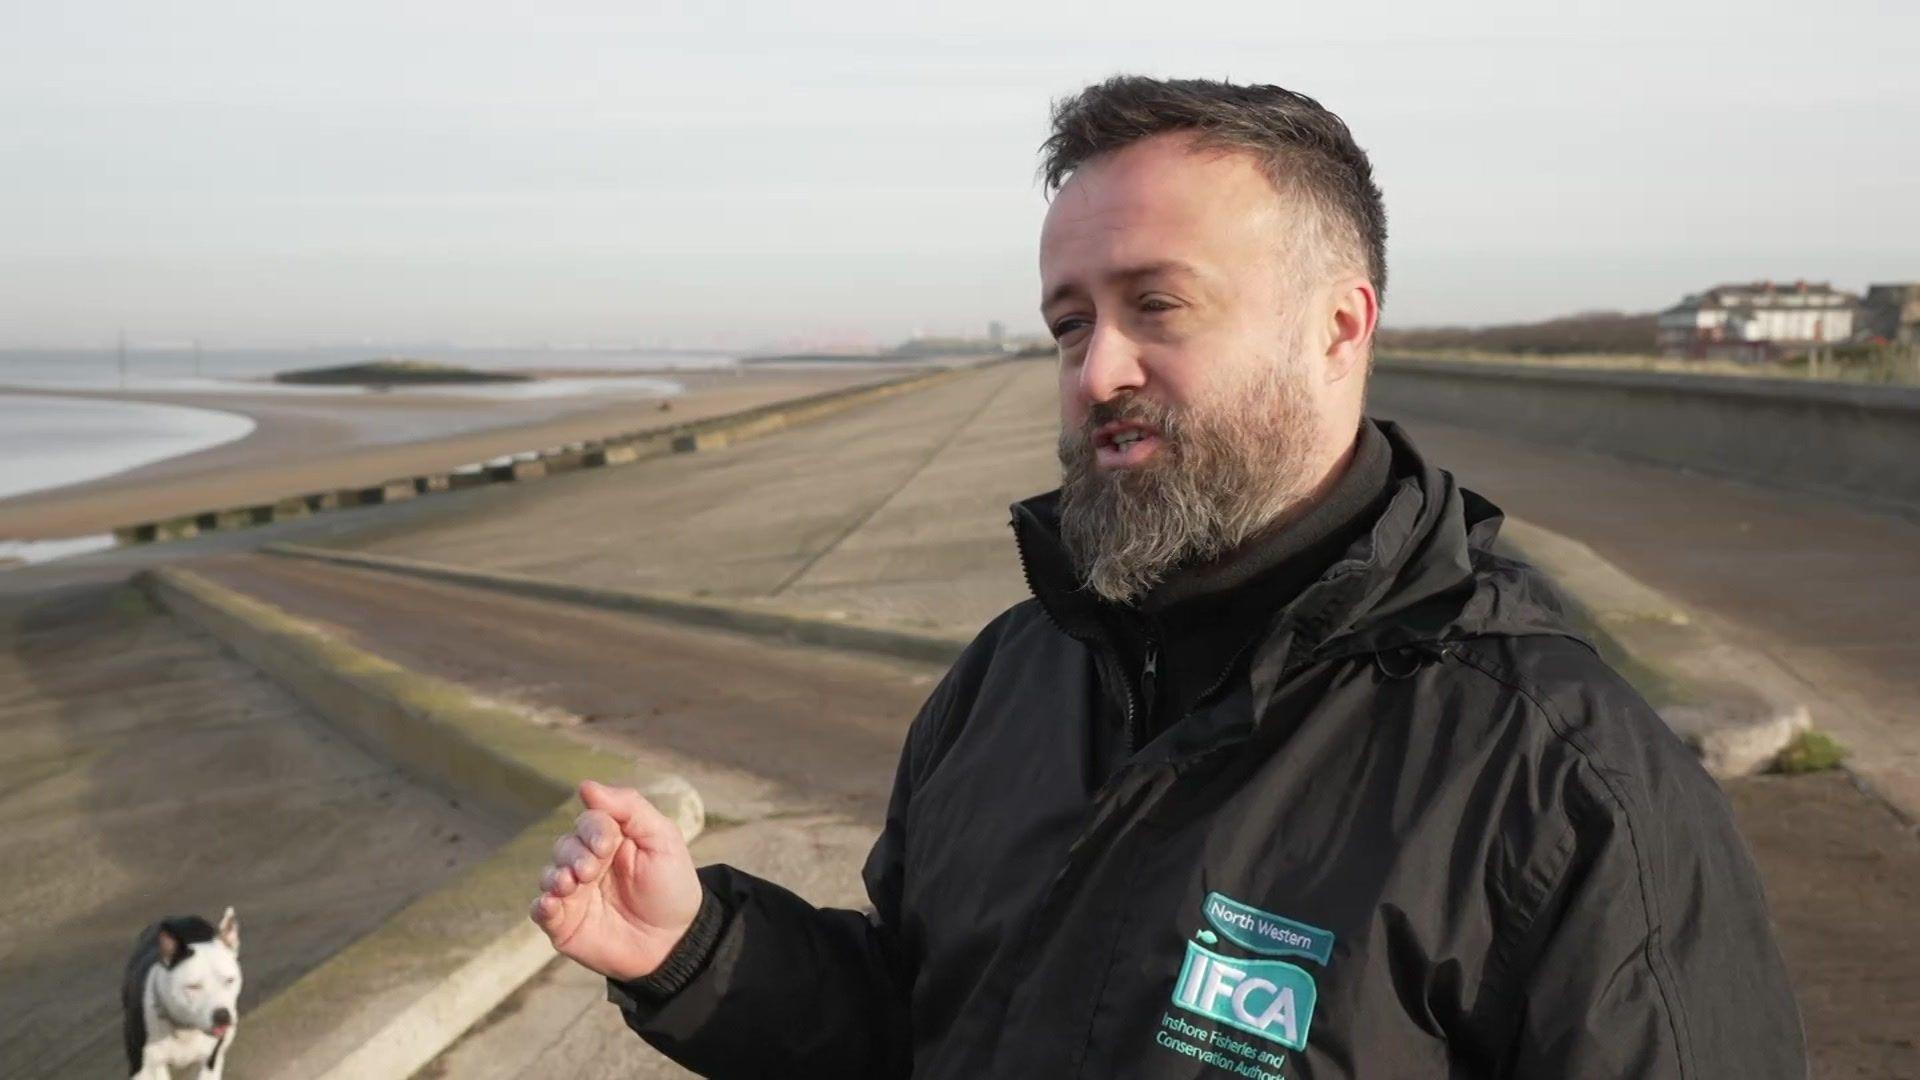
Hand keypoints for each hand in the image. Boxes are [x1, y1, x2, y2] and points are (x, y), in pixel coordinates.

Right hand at [530, 779, 703, 981]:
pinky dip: (541, 905)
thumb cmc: (671, 887)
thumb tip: (586, 786)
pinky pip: (540, 912)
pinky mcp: (564, 924)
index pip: (588, 821)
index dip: (593, 829)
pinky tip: (551, 903)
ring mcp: (574, 894)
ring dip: (556, 876)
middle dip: (576, 854)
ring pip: (549, 875)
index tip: (607, 845)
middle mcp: (587, 863)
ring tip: (571, 884)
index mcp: (610, 840)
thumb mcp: (662, 839)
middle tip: (592, 870)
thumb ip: (629, 807)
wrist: (676, 942)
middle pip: (565, 846)